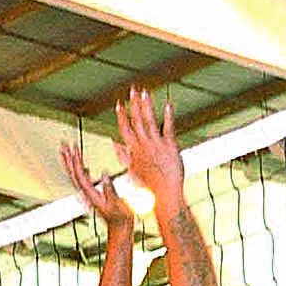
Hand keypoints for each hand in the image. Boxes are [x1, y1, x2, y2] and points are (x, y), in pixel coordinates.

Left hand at [61, 143, 132, 230]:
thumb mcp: (117, 204)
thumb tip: (104, 174)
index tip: (74, 149)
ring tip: (68, 151)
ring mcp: (89, 194)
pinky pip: (83, 180)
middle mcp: (87, 193)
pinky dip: (80, 170)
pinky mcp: (93, 195)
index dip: (76, 161)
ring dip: (71, 163)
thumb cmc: (120, 219)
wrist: (120, 228)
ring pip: (75, 176)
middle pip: (73, 173)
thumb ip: (110, 189)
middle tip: (64, 145)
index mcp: (91, 194)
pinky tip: (82, 165)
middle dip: (68, 158)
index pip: (80, 174)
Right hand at [114, 88, 183, 205]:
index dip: (121, 116)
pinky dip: (168, 116)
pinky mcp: (170, 147)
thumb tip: (114, 143)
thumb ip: (122, 154)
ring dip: (147, 106)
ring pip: (149, 121)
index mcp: (133, 150)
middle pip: (136, 120)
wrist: (165, 195)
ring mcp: (157, 145)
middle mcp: (143, 145)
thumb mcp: (131, 170)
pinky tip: (168, 105)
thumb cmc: (149, 186)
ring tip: (145, 92)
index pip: (124, 129)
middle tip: (132, 90)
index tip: (119, 104)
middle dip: (134, 104)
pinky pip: (168, 128)